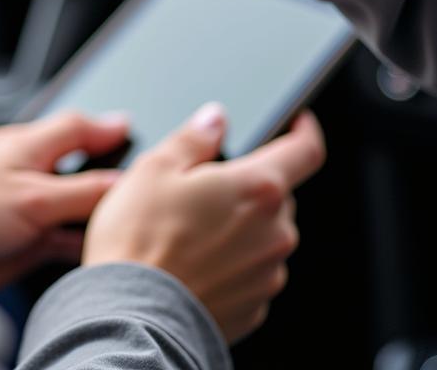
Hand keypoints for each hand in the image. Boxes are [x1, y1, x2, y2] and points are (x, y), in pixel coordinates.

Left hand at [0, 111, 127, 291]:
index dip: (105, 128)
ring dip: (94, 209)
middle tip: (139, 177)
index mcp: (27, 146)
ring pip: (70, 202)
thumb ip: (80, 191)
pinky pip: (60, 236)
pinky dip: (79, 240)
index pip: (75, 128)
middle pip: (76, 164)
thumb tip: (122, 182)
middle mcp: (26, 171)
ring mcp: (23, 206)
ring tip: (128, 215)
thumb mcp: (33, 198)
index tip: (131, 129)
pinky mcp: (20, 240)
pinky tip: (97, 248)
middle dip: (105, 169)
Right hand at [84, 102, 325, 342]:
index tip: (298, 123)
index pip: (305, 151)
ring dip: (237, 225)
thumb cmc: (139, 241)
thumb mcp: (154, 168)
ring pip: (263, 234)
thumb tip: (214, 119)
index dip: (305, 130)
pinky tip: (191, 262)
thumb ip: (194, 138)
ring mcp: (267, 274)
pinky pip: (250, 271)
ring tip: (185, 232)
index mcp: (257, 188)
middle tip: (199, 188)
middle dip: (247, 185)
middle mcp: (275, 232)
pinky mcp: (254, 306)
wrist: (131, 316)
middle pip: (276, 194)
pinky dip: (229, 262)